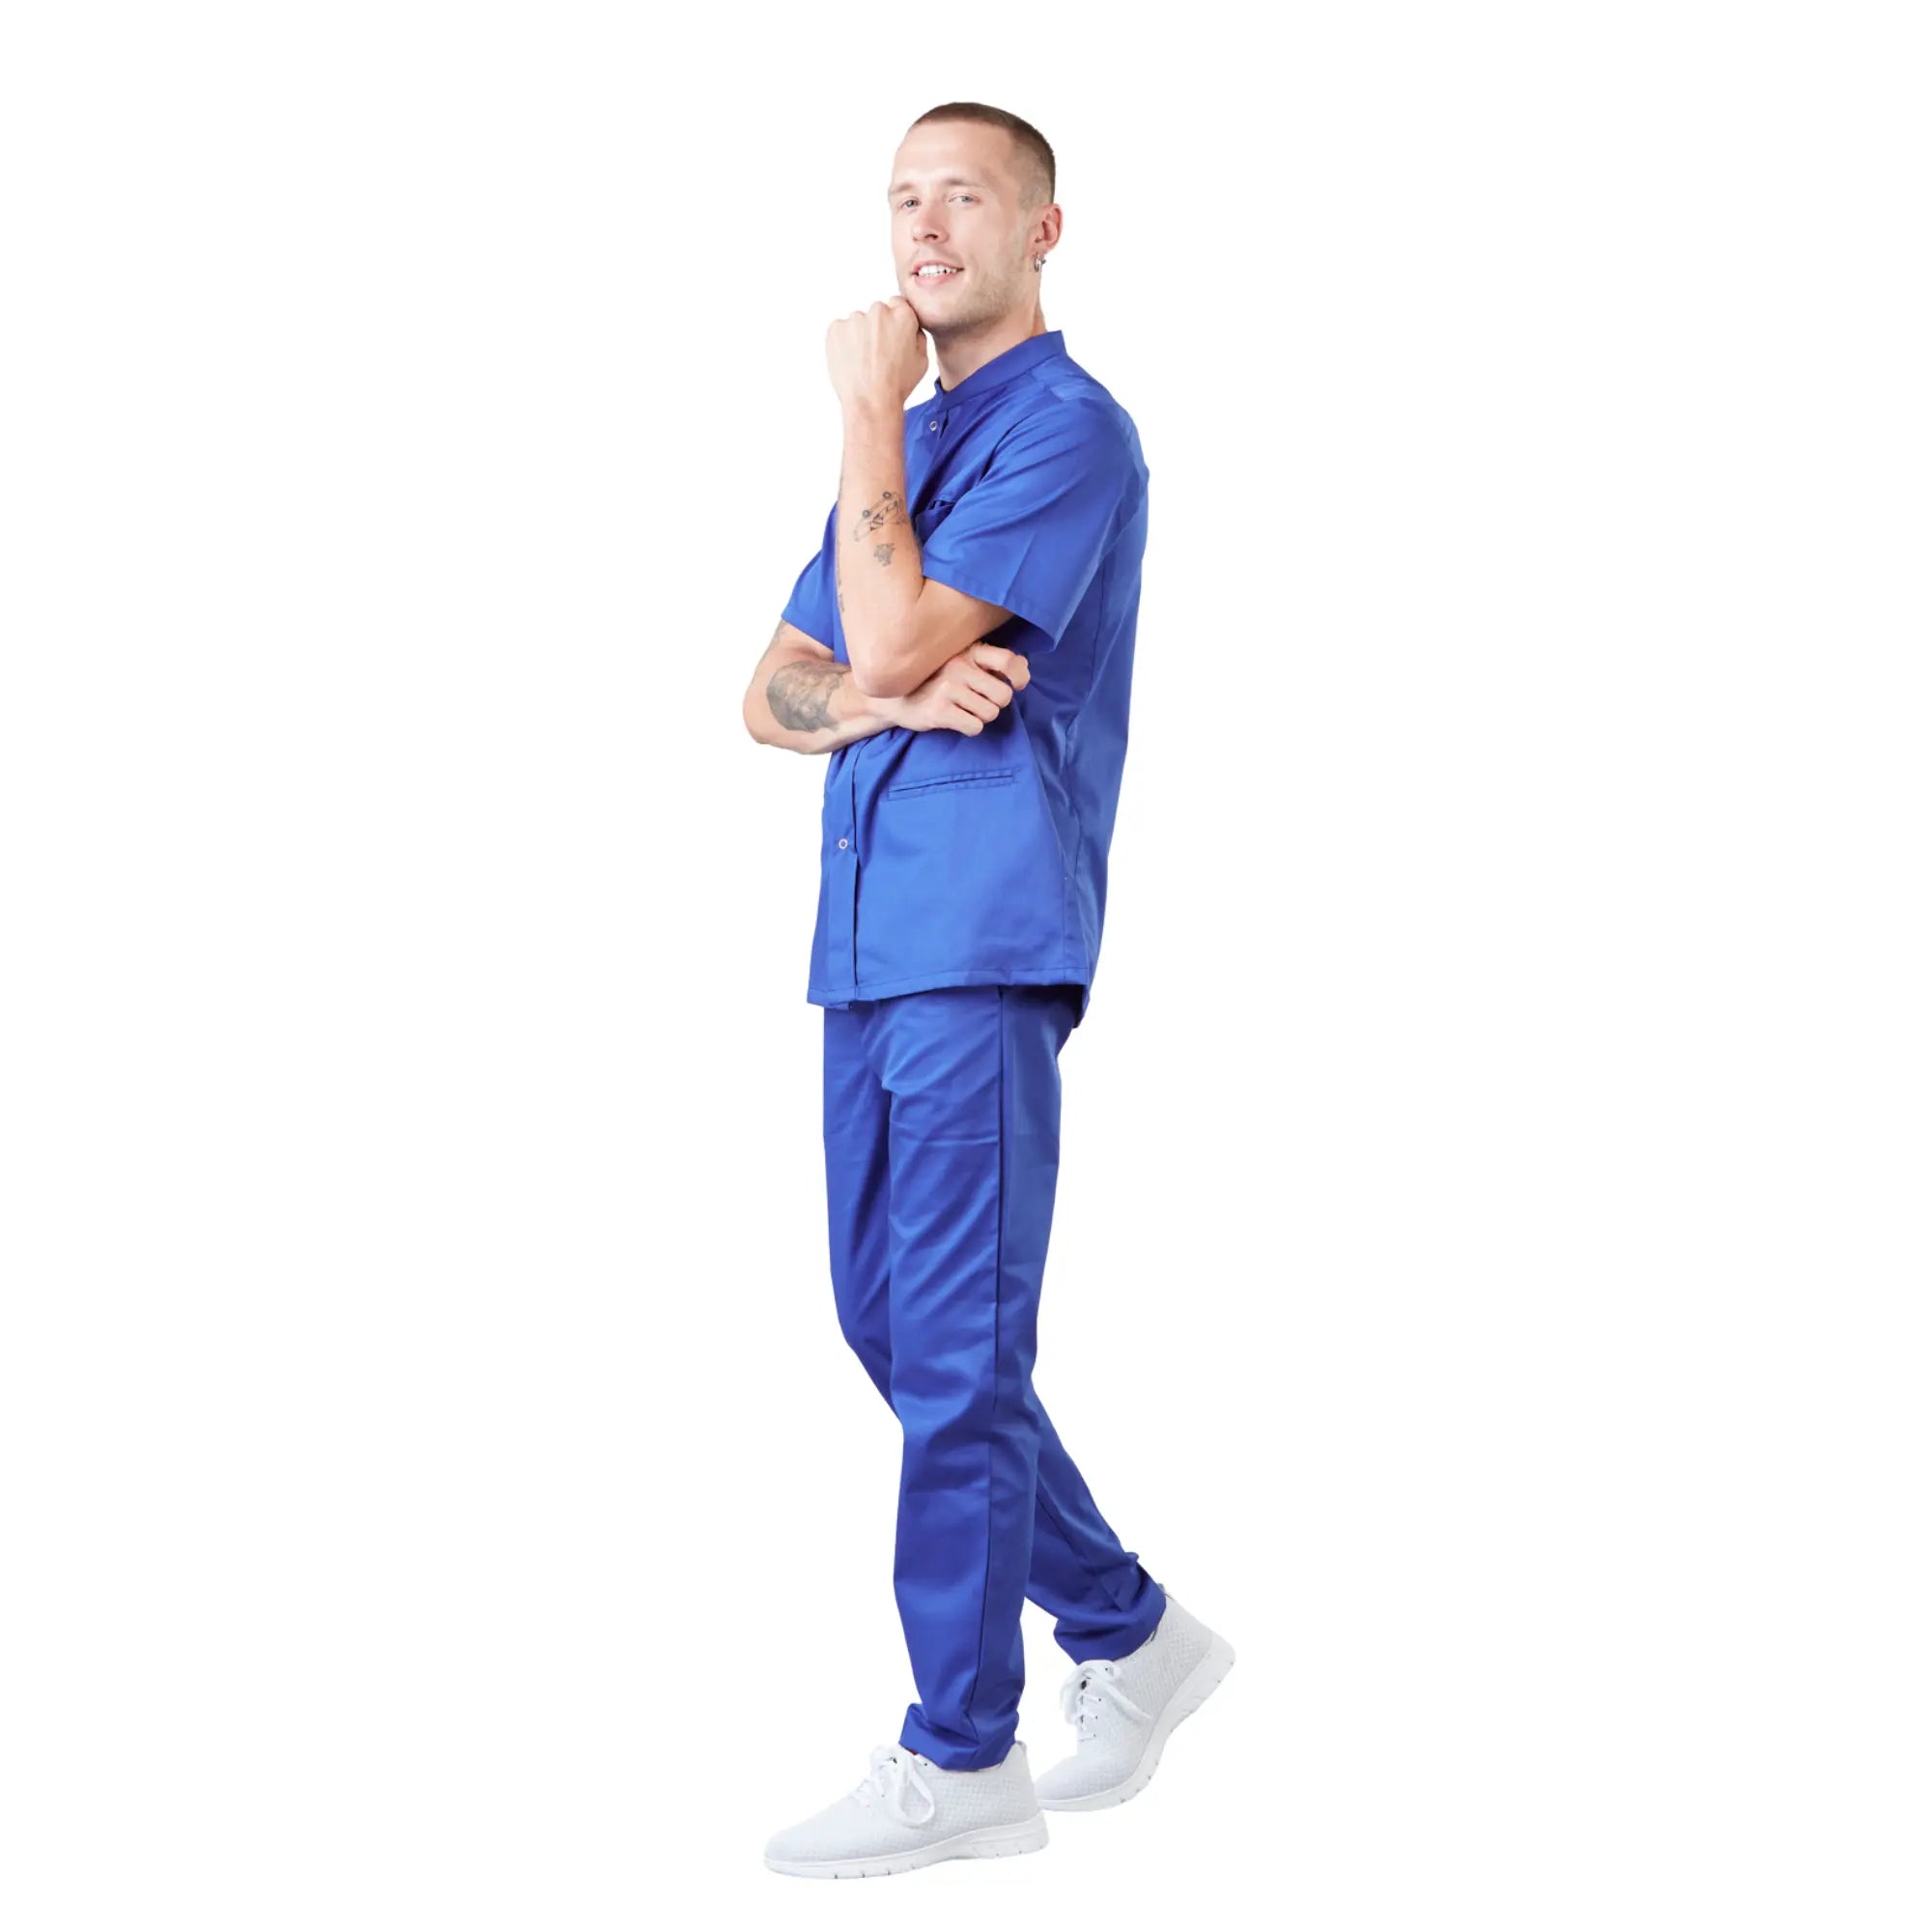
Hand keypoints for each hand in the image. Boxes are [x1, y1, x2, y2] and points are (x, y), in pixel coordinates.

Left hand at [826, 298, 929, 413]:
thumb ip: (917, 335)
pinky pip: (840, 331)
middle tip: (878, 355)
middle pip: (877, 313)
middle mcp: (878, 311)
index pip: (897, 304)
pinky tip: (852, 361)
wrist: (871, 403)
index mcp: (902, 315)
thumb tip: (910, 327)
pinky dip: (843, 343)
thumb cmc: (897, 385)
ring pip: (858, 323)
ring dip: (860, 336)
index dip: (895, 322)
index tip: (891, 336)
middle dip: (877, 329)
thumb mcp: (922, 360)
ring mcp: (855, 319)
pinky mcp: (836, 329)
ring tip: (864, 362)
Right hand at [883, 641, 1030, 734]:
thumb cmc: (935, 679)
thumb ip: (992, 661)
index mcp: (968, 651)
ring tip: (965, 710)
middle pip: (1003, 695)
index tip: (1014, 684)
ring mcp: (948, 688)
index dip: (1019, 676)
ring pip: (991, 714)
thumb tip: (1023, 666)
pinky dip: (970, 728)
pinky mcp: (940, 710)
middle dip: (996, 704)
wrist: (895, 697)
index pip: (1008, 660)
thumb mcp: (962, 661)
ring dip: (982, 717)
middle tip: (980, 701)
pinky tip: (956, 719)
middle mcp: (959, 666)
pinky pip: (975, 727)